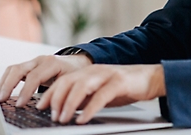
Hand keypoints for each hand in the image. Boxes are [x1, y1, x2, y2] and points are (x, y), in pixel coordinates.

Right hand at [0, 54, 92, 105]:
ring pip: (13, 69)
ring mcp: (33, 62)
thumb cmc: (75, 73)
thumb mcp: (70, 82)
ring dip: (4, 83)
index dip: (25, 91)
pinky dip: (6, 81)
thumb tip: (45, 107)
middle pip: (18, 69)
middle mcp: (40, 60)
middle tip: (2, 100)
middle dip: (8, 85)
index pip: (34, 76)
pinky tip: (2, 92)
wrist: (77, 63)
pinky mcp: (28, 66)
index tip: (19, 104)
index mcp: (52, 63)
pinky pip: (13, 71)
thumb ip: (58, 92)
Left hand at [36, 64, 165, 123]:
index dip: (49, 94)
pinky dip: (89, 108)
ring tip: (63, 119)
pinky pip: (101, 95)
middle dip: (56, 99)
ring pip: (81, 86)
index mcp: (87, 72)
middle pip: (68, 82)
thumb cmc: (125, 87)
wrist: (151, 78)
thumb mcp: (99, 92)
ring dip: (69, 104)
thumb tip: (64, 109)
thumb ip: (83, 98)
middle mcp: (94, 70)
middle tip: (51, 116)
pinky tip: (83, 119)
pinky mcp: (119, 82)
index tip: (40, 107)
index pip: (62, 81)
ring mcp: (106, 75)